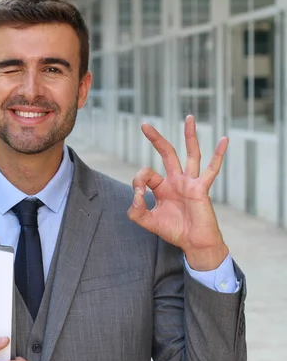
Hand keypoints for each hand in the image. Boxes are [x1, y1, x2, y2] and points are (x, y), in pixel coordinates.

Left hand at [127, 115, 228, 270]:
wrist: (194, 243)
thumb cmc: (174, 231)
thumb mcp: (148, 221)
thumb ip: (136, 211)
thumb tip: (136, 195)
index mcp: (162, 187)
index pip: (145, 174)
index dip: (137, 182)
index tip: (138, 196)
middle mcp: (176, 181)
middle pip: (166, 153)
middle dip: (156, 139)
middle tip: (144, 125)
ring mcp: (190, 182)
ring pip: (190, 154)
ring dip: (189, 136)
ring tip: (188, 118)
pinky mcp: (201, 188)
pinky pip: (211, 169)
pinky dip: (218, 154)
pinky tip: (224, 139)